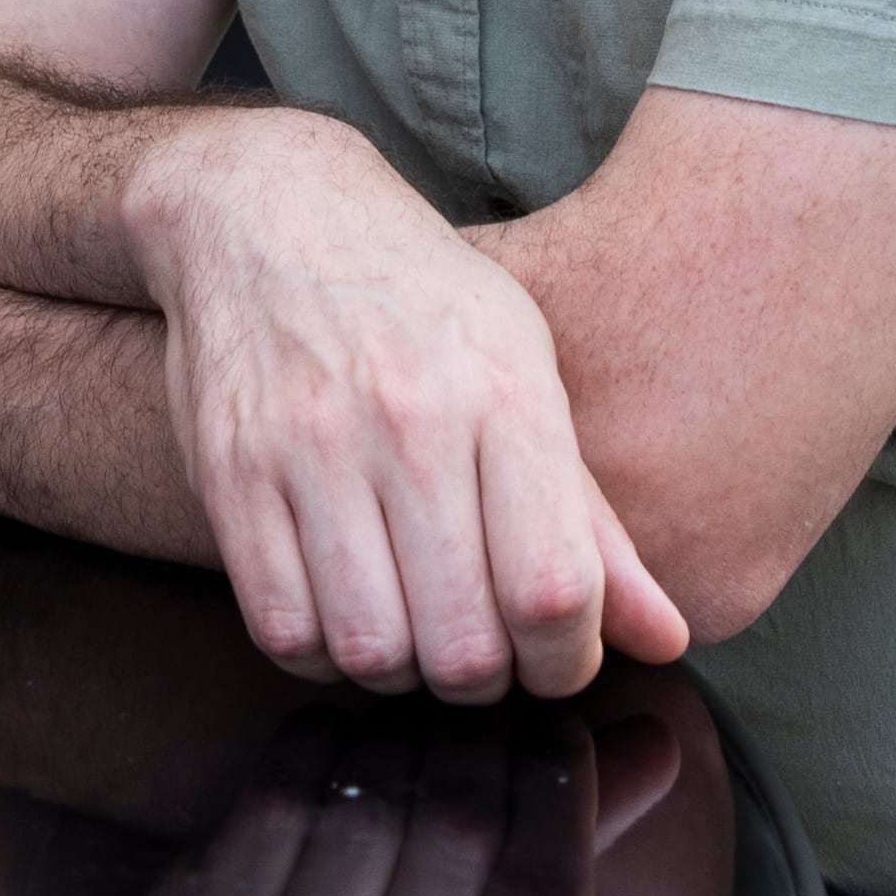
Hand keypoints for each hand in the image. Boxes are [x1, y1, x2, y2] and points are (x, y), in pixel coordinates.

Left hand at [82, 700, 682, 895]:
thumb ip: (576, 835)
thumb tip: (661, 742)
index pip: (549, 893)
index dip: (560, 786)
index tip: (551, 730)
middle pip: (459, 830)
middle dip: (474, 736)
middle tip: (471, 694)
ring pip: (371, 803)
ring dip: (395, 730)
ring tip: (406, 709)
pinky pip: (283, 794)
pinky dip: (319, 737)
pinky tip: (337, 733)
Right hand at [130, 113, 686, 701]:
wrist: (272, 213)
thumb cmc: (422, 300)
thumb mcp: (529, 372)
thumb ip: (591, 520)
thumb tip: (665, 636)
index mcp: (505, 395)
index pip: (551, 589)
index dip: (567, 661)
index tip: (561, 656)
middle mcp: (408, 422)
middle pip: (460, 643)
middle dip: (486, 681)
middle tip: (487, 649)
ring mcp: (309, 449)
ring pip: (369, 650)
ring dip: (402, 674)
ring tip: (416, 630)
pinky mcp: (229, 474)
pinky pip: (281, 629)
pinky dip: (321, 656)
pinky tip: (347, 613)